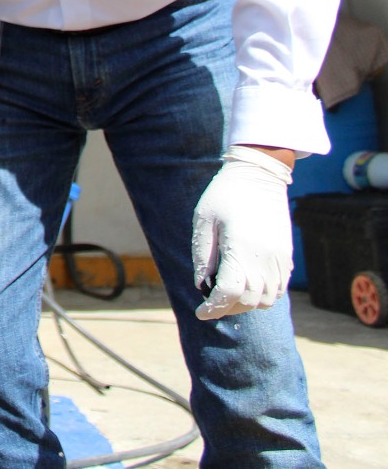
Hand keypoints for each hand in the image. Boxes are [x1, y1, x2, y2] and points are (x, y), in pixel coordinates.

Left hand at [191, 145, 294, 319]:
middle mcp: (265, 257)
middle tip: (210, 304)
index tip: (200, 313)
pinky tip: (246, 286)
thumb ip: (203, 256)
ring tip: (227, 296)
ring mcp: (280, 258)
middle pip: (249, 300)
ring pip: (267, 299)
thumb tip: (202, 286)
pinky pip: (279, 289)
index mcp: (241, 248)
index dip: (213, 307)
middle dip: (228, 308)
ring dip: (246, 304)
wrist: (259, 175)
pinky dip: (263, 296)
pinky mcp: (286, 256)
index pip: (230, 292)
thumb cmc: (224, 195)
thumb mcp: (204, 221)